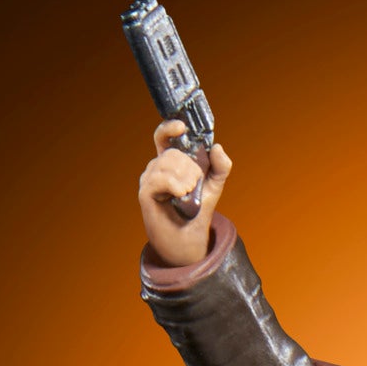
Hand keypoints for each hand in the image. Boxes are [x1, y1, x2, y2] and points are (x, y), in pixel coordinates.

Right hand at [138, 119, 233, 265]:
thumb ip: (221, 167)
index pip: (164, 137)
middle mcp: (157, 167)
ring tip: (188, 194)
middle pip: (173, 153)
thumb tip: (217, 147)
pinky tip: (180, 195)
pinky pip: (160, 178)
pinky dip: (174, 185)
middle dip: (190, 168)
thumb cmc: (197, 211)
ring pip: (167, 163)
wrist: (188, 238)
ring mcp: (149, 179)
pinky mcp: (145, 192)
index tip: (182, 127)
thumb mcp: (214, 186)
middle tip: (194, 186)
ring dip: (185, 178)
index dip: (170, 128)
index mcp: (171, 162)